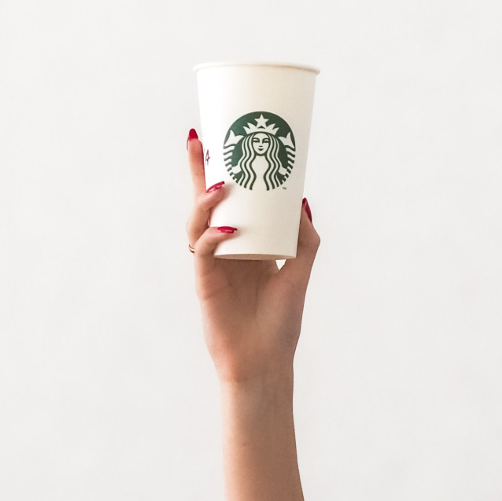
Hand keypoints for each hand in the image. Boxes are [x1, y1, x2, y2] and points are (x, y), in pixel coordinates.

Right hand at [185, 129, 319, 383]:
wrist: (265, 362)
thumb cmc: (280, 322)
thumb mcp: (299, 272)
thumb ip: (304, 239)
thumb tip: (302, 200)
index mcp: (243, 243)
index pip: (229, 201)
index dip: (222, 172)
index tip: (221, 139)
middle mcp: (223, 249)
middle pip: (205, 202)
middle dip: (200, 170)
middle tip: (199, 138)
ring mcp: (211, 264)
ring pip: (197, 222)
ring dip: (206, 201)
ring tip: (222, 185)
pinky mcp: (205, 282)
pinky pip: (202, 251)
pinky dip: (212, 237)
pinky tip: (229, 230)